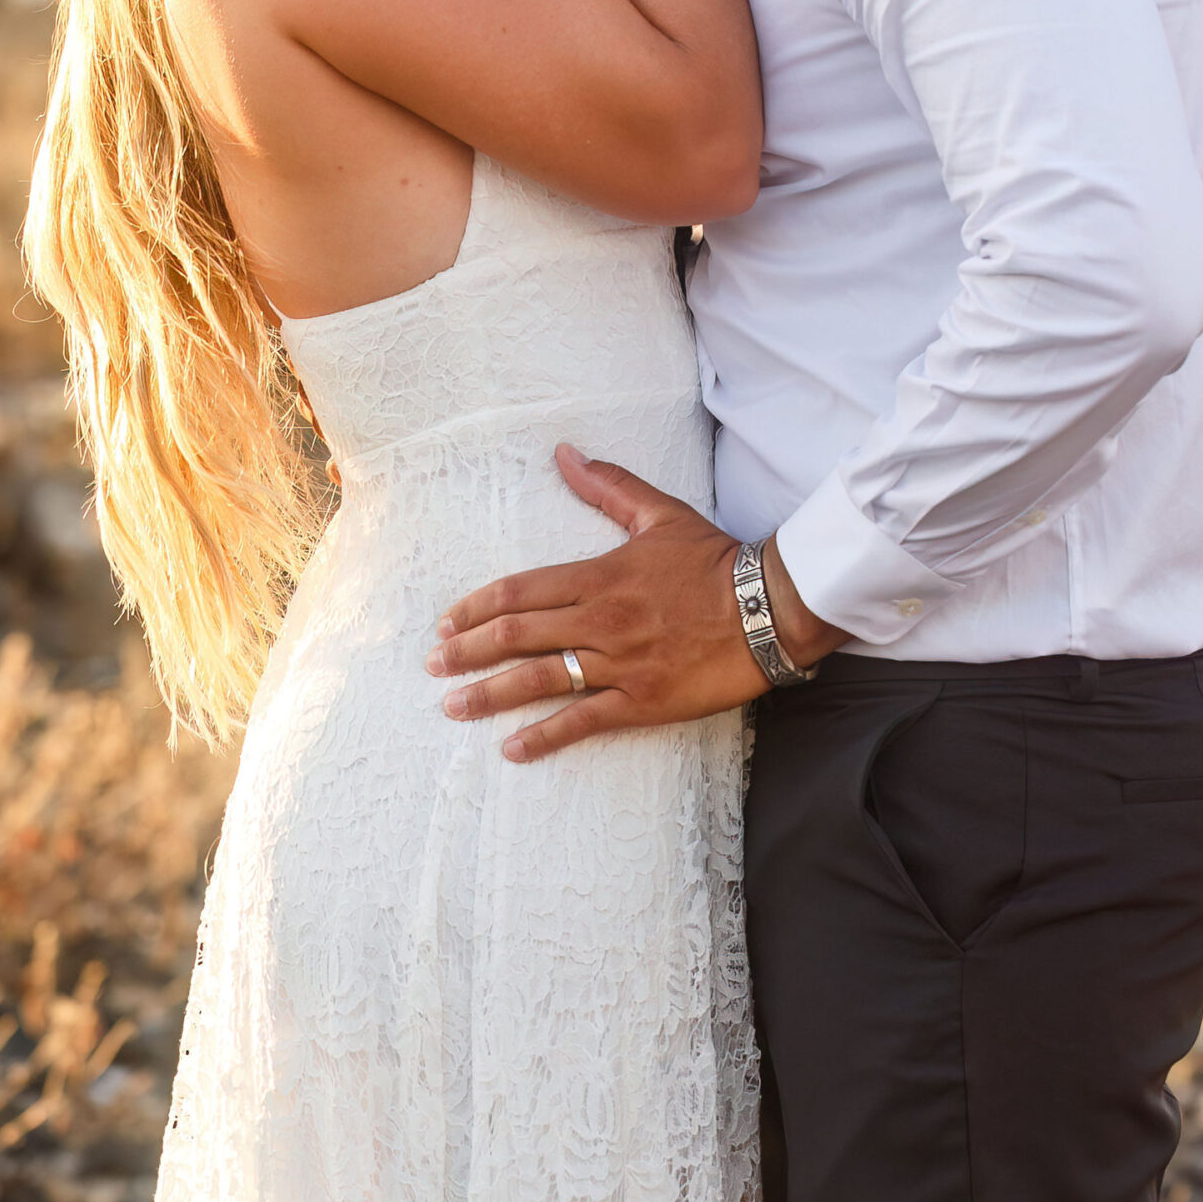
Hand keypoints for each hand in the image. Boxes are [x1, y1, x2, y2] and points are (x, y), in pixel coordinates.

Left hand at [425, 446, 839, 761]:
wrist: (769, 608)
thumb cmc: (714, 560)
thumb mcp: (658, 514)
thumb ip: (608, 485)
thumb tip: (565, 452)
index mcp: (599, 575)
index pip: (521, 591)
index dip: (478, 607)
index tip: (447, 622)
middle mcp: (600, 620)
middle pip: (517, 635)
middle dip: (469, 651)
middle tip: (434, 665)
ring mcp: (619, 663)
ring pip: (539, 679)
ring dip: (490, 693)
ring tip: (453, 706)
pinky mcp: (642, 700)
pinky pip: (584, 720)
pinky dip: (545, 736)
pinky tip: (512, 749)